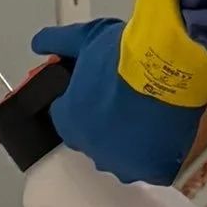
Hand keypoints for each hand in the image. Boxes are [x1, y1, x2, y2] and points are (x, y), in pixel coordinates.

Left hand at [28, 20, 203, 185]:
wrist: (168, 67)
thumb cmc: (126, 54)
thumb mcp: (84, 37)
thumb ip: (57, 43)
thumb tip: (39, 43)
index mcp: (69, 121)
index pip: (68, 119)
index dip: (84, 104)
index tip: (100, 92)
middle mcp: (92, 147)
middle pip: (95, 140)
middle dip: (107, 125)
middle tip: (126, 101)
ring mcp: (123, 162)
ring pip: (123, 157)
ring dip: (131, 141)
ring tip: (148, 114)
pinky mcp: (153, 169)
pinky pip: (151, 167)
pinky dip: (156, 153)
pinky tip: (163, 131)